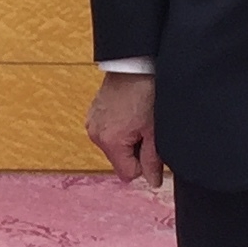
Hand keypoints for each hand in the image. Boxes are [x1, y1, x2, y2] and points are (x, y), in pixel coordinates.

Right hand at [87, 71, 162, 185]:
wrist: (134, 64)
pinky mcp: (93, 113)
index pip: (128, 174)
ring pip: (114, 146)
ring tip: (137, 118)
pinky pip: (108, 132)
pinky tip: (129, 112)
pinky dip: (119, 127)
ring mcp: (92, 123)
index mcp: (110, 141)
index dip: (144, 164)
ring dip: (127, 138)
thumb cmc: (146, 93)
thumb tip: (153, 182)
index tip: (151, 143)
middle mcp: (95, 135)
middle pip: (119, 160)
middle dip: (135, 150)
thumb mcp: (155, 130)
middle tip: (146, 128)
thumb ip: (153, 160)